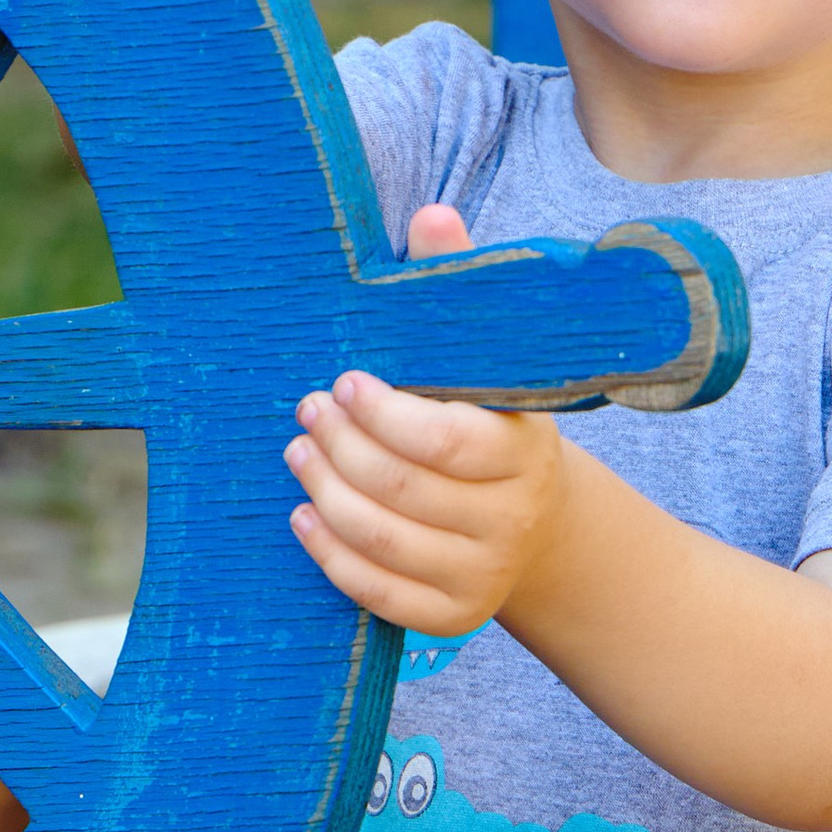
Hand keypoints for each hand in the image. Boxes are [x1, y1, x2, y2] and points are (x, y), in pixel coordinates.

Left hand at [285, 205, 568, 634]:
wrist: (535, 523)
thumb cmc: (488, 420)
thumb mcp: (485, 359)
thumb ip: (458, 289)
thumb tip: (433, 215)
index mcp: (522, 451)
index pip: (446, 440)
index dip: (384, 414)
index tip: (343, 383)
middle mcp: (510, 519)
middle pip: (403, 490)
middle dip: (341, 448)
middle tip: (305, 411)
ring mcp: (482, 574)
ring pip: (385, 541)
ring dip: (326, 494)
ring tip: (296, 454)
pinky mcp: (451, 615)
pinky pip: (379, 593)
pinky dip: (331, 556)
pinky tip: (302, 516)